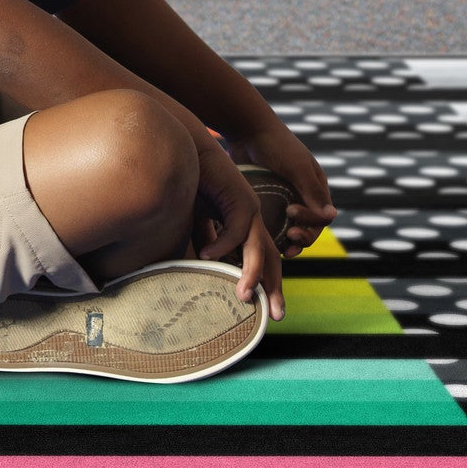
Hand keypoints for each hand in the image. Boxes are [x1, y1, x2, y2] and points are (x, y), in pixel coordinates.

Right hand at [190, 133, 284, 320]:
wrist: (189, 151)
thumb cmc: (191, 185)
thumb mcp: (197, 223)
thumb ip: (204, 243)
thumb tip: (200, 268)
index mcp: (247, 226)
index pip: (262, 261)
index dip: (265, 285)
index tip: (265, 310)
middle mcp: (255, 220)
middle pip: (271, 259)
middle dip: (274, 289)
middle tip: (277, 317)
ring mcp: (250, 208)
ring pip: (258, 249)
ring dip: (252, 274)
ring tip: (244, 297)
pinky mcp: (241, 197)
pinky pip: (236, 229)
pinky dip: (221, 244)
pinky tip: (206, 256)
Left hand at [245, 116, 332, 249]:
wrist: (247, 130)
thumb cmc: (275, 145)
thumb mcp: (296, 167)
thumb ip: (313, 192)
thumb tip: (331, 217)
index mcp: (316, 187)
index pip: (322, 216)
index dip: (311, 221)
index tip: (291, 212)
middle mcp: (303, 196)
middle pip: (310, 228)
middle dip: (302, 237)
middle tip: (289, 239)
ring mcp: (284, 200)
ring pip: (292, 230)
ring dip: (290, 243)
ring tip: (282, 250)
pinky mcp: (267, 202)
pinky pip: (274, 225)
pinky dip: (273, 236)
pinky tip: (265, 242)